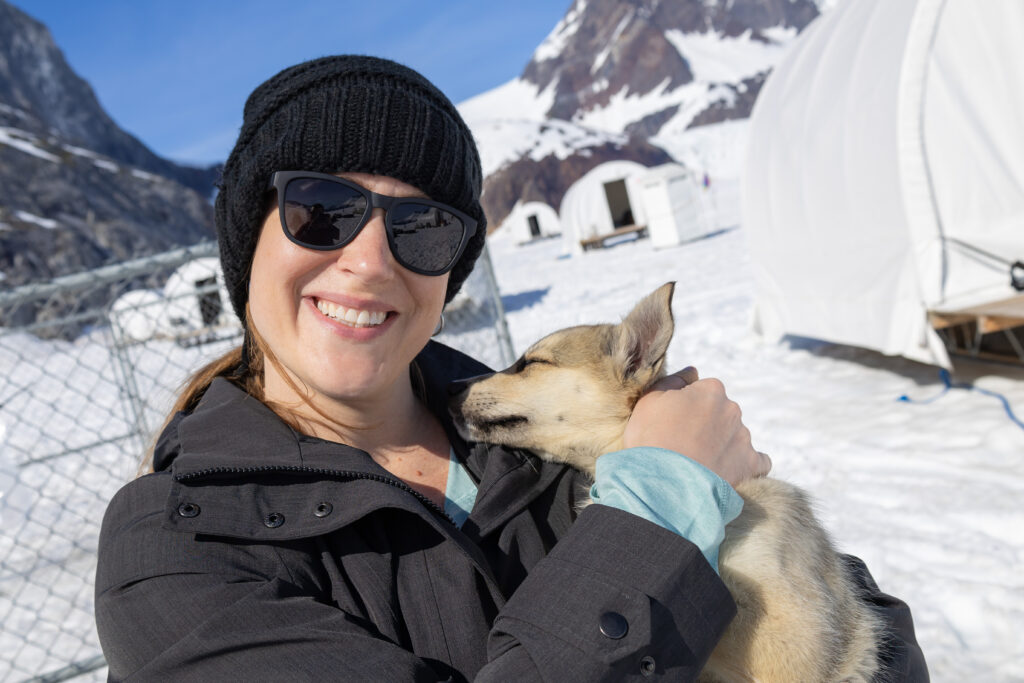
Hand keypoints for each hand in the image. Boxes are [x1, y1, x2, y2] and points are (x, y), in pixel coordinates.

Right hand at [621, 367, 770, 485]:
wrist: (666, 484)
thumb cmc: (652, 439)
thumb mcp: (649, 401)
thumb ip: (673, 381)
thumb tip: (692, 372)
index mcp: (711, 390)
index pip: (702, 391)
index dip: (686, 407)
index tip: (673, 423)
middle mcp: (733, 409)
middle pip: (721, 412)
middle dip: (706, 425)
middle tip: (683, 444)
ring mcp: (744, 437)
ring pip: (735, 436)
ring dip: (722, 445)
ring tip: (698, 464)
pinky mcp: (751, 465)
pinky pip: (758, 462)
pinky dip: (746, 465)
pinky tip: (730, 472)